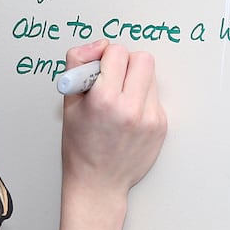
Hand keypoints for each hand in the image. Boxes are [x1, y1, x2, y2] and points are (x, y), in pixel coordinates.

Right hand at [60, 40, 166, 198]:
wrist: (98, 183)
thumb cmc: (80, 145)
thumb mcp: (68, 102)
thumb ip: (78, 64)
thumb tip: (100, 46)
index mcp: (104, 100)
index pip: (117, 51)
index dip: (105, 57)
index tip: (99, 70)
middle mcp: (131, 108)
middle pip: (143, 58)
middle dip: (127, 63)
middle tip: (114, 79)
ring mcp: (150, 118)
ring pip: (151, 76)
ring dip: (136, 80)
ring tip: (120, 100)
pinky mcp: (161, 125)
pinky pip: (155, 97)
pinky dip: (142, 99)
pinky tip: (128, 116)